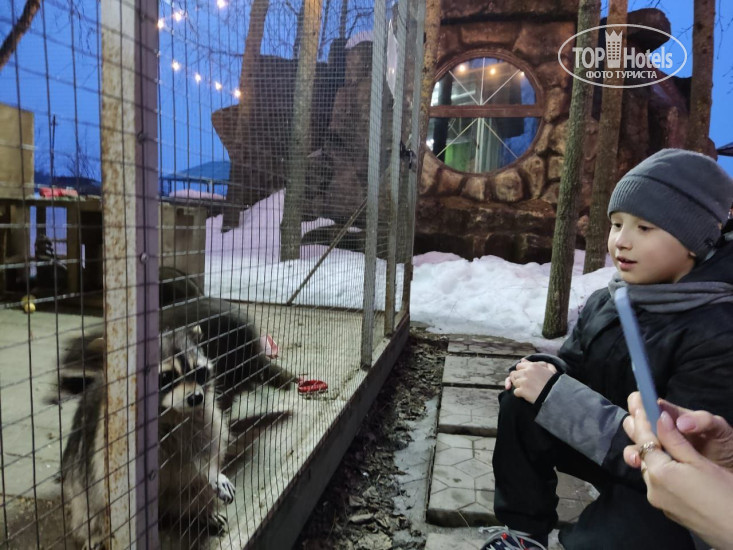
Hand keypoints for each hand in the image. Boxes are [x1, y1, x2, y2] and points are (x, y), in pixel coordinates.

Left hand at [504, 359, 556, 403]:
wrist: (556, 395)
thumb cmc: (555, 382)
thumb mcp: (549, 369)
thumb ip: (537, 363)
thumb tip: (523, 360)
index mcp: (533, 366)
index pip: (519, 366)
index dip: (521, 371)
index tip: (525, 376)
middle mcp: (526, 372)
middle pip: (514, 374)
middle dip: (517, 378)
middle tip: (524, 383)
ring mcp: (523, 381)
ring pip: (514, 382)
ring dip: (519, 386)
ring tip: (526, 389)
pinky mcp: (522, 391)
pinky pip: (515, 392)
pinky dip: (520, 394)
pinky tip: (526, 395)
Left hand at [623, 394, 732, 549]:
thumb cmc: (725, 493)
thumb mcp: (700, 462)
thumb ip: (676, 440)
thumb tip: (659, 416)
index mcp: (658, 473)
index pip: (644, 439)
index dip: (641, 418)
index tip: (637, 398)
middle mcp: (652, 487)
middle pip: (642, 453)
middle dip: (641, 432)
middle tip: (638, 410)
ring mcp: (658, 501)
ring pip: (648, 467)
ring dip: (650, 450)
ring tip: (651, 430)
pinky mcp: (668, 509)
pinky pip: (657, 481)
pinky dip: (659, 466)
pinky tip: (666, 458)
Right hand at [625, 392, 732, 470]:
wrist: (732, 473)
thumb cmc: (726, 446)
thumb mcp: (719, 429)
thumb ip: (702, 421)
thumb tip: (680, 423)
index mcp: (672, 417)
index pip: (648, 403)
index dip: (638, 403)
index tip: (639, 410)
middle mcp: (661, 431)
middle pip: (635, 422)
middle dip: (634, 426)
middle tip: (639, 432)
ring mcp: (659, 450)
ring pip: (636, 443)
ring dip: (633, 447)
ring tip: (638, 454)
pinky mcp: (659, 467)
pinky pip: (642, 462)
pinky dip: (636, 460)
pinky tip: (639, 464)